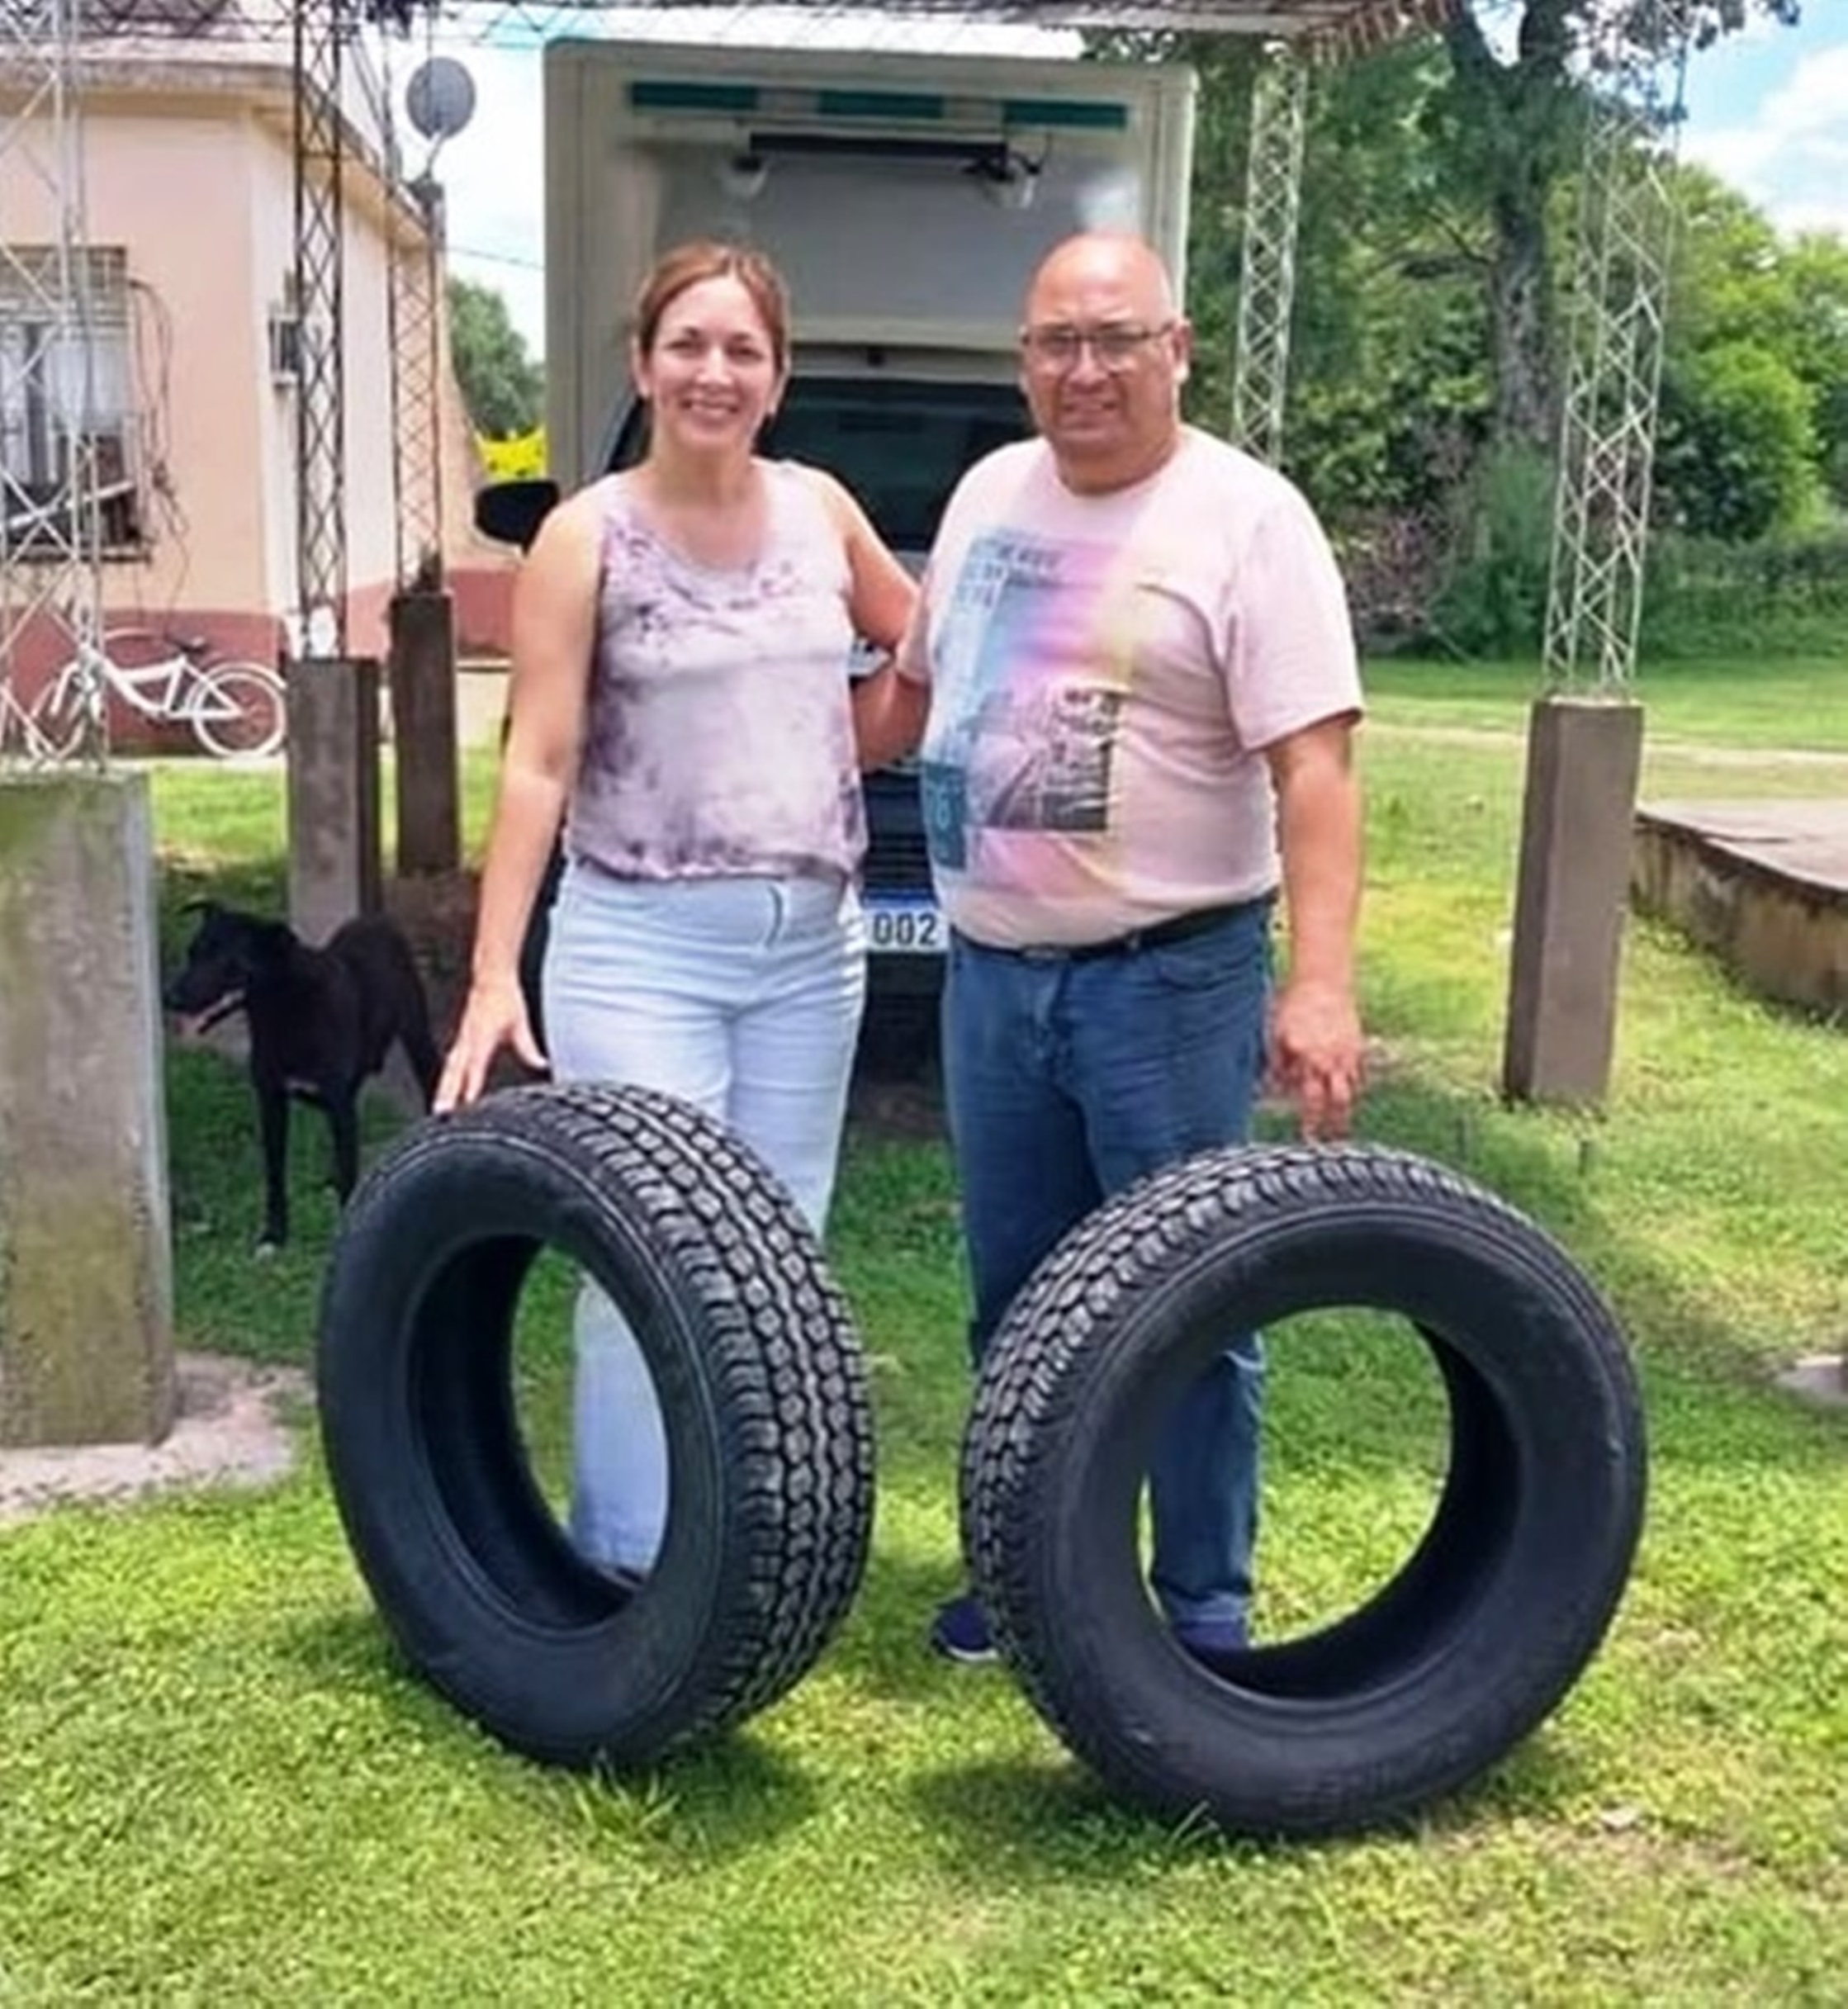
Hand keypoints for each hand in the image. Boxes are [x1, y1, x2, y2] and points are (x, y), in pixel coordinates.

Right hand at [434, 975, 547, 1111]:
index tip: (467, 1104)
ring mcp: (461, 1042)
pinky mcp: (460, 1041)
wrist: (490, 978)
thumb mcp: (520, 1023)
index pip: (475, 1068)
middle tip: (441, 1115)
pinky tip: (445, 1092)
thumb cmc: (504, 998)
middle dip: (447, 1095)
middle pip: (454, 1074)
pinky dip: (447, 1079)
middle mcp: (467, 1042)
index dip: (471, 1087)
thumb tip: (542, 1064)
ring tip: (438, 1111)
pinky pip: (451, 1064)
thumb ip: (528, 1048)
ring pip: (448, 1071)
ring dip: (443, 1091)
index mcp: (481, 1038)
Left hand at [1267, 977, 1363, 1141]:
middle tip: (1328, 1144)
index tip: (1306, 1139)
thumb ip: (1277, 1063)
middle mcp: (1328, 1059)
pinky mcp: (1357, 1047)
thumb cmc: (1293, 1005)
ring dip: (1344, 1111)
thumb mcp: (1276, 1033)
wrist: (1322, 981)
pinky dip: (1351, 1088)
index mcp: (1306, 1057)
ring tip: (1341, 1130)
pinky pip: (1357, 1075)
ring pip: (1349, 1091)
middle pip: (1334, 1102)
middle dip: (1331, 1126)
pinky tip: (1346, 1098)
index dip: (1309, 1122)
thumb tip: (1275, 1089)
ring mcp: (1346, 1054)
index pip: (1309, 1100)